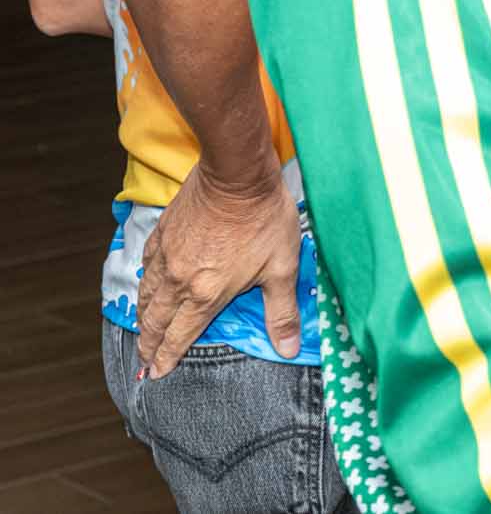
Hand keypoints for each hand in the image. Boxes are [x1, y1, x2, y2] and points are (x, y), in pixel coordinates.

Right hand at [135, 159, 300, 377]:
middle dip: (148, 345)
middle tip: (143, 361)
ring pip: (147, 296)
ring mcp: (167, 256)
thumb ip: (281, 312)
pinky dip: (143, 282)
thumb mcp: (282, 269)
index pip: (180, 336)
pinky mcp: (162, 233)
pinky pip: (145, 266)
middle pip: (156, 321)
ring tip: (142, 330)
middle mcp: (180, 281)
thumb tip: (288, 349)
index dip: (167, 358)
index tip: (156, 374)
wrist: (237, 177)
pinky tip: (146, 284)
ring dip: (143, 317)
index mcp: (207, 294)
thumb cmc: (264, 221)